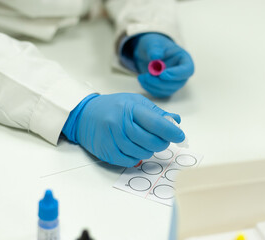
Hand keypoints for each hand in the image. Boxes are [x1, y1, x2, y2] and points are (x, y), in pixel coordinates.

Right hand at [62, 93, 184, 166]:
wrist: (85, 115)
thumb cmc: (114, 107)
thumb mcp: (135, 102)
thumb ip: (156, 113)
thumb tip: (176, 121)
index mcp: (130, 108)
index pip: (157, 123)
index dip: (172, 132)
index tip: (180, 135)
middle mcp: (120, 124)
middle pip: (152, 141)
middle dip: (162, 143)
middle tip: (162, 139)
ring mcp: (112, 139)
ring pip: (143, 153)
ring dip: (149, 150)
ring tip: (145, 141)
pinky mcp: (107, 152)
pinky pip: (131, 161)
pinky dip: (137, 157)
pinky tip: (134, 148)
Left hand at [133, 33, 194, 97]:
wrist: (148, 53)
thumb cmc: (155, 47)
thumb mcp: (153, 43)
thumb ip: (155, 48)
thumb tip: (156, 55)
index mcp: (184, 60)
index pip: (187, 70)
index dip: (176, 74)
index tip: (162, 74)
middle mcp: (181, 74)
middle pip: (177, 83)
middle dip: (160, 82)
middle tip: (146, 76)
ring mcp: (174, 83)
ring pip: (167, 90)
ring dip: (153, 85)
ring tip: (141, 77)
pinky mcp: (165, 89)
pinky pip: (159, 93)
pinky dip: (149, 88)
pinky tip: (142, 80)